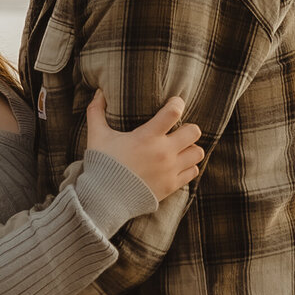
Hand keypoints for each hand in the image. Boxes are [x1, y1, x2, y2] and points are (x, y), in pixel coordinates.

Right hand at [85, 89, 203, 199]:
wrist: (102, 201)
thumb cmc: (101, 166)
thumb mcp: (97, 137)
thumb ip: (97, 113)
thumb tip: (99, 92)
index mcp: (147, 137)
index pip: (174, 111)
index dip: (177, 104)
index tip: (172, 105)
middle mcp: (163, 153)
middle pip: (194, 131)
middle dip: (187, 130)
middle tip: (176, 132)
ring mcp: (169, 171)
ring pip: (197, 152)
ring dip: (190, 149)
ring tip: (179, 150)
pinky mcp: (170, 186)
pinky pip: (193, 172)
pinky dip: (188, 167)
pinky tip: (177, 166)